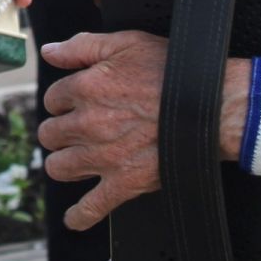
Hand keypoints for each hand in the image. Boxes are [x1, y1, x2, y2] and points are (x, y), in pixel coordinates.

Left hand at [37, 32, 250, 230]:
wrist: (211, 107)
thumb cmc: (172, 72)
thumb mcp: (125, 43)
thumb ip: (81, 45)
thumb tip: (49, 52)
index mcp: (86, 88)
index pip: (53, 99)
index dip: (63, 99)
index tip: (75, 102)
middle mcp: (88, 124)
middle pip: (50, 133)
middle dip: (59, 130)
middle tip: (74, 129)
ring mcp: (104, 156)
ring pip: (59, 167)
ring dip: (63, 163)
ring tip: (73, 158)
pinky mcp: (124, 183)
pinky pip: (91, 207)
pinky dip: (80, 216)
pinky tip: (74, 217)